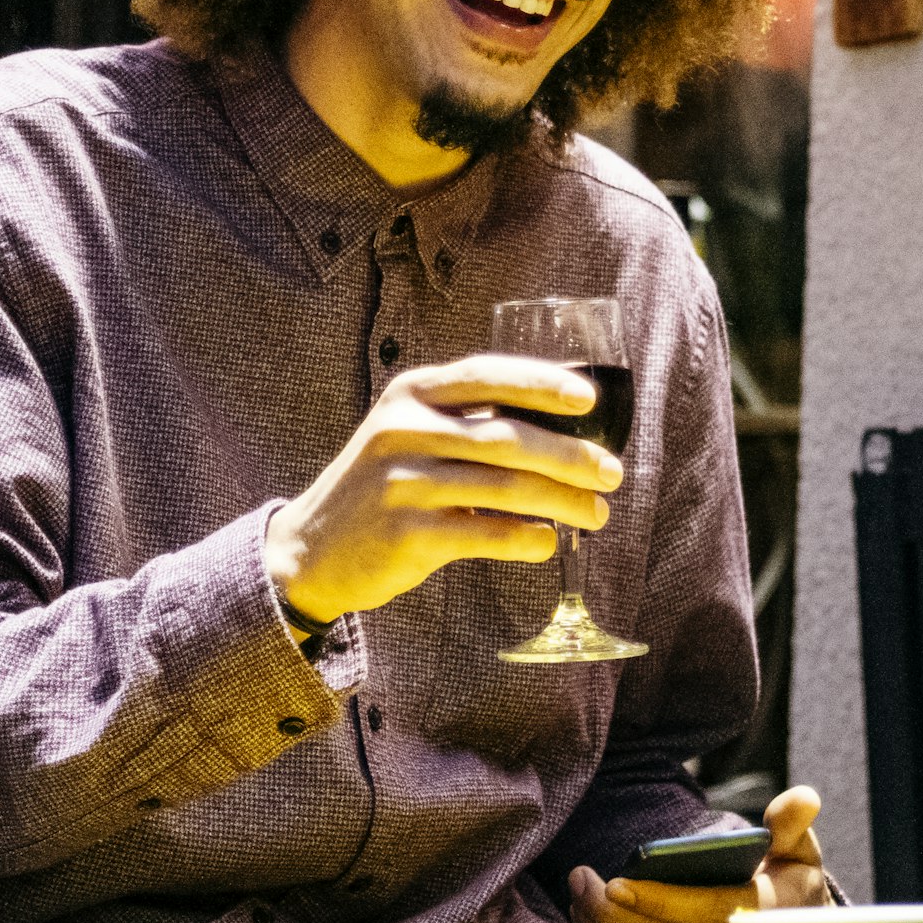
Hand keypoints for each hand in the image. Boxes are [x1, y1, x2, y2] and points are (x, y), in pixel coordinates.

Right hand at [263, 354, 621, 627]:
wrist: (309, 548)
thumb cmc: (380, 486)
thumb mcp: (407, 434)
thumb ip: (464, 422)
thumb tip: (558, 429)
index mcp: (410, 395)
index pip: (486, 375)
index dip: (541, 383)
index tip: (590, 398)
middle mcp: (404, 431)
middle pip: (506, 437)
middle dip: (570, 456)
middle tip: (612, 472)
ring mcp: (402, 483)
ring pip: (504, 487)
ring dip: (562, 502)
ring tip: (597, 513)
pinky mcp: (405, 533)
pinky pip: (483, 533)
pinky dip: (526, 538)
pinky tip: (549, 542)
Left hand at [566, 786, 829, 922]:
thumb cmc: (791, 880)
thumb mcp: (801, 849)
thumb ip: (793, 824)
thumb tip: (802, 798)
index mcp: (762, 916)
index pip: (706, 914)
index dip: (661, 902)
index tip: (618, 882)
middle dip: (615, 915)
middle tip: (580, 879)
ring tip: (577, 890)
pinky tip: (584, 918)